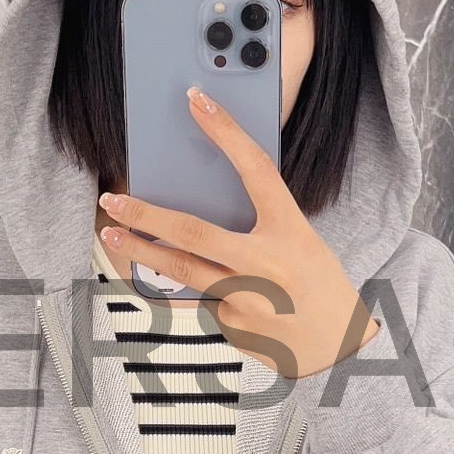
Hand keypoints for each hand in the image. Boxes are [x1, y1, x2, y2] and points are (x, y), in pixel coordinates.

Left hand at [98, 86, 381, 379]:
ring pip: (180, 270)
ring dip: (140, 251)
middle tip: (115, 199)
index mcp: (291, 230)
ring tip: (113, 234)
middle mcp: (266, 263)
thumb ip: (260, 227)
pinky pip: (198, 299)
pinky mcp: (232, 325)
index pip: (256, 170)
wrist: (340, 351)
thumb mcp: (302, 244)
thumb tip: (205, 206)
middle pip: (193, 232)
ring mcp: (246, 298)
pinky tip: (180, 284)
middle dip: (146, 213)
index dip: (227, 132)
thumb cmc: (319, 288)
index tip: (198, 101)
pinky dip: (188, 288)